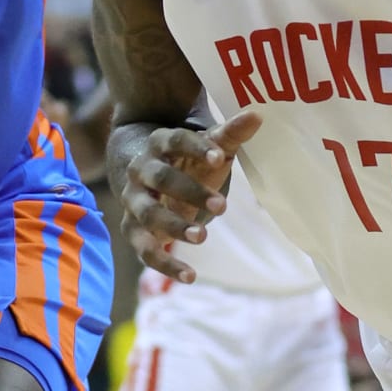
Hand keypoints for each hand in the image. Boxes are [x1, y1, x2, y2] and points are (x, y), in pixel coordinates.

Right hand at [120, 110, 261, 282]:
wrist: (141, 169)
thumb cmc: (186, 158)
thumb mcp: (207, 145)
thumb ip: (230, 134)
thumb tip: (258, 114)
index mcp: (159, 143)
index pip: (175, 140)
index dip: (195, 148)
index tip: (220, 157)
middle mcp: (141, 170)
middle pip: (161, 178)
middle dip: (189, 191)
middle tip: (222, 206)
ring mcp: (134, 200)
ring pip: (148, 214)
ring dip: (174, 226)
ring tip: (203, 236)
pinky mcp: (133, 229)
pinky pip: (145, 249)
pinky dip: (165, 264)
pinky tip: (190, 276)